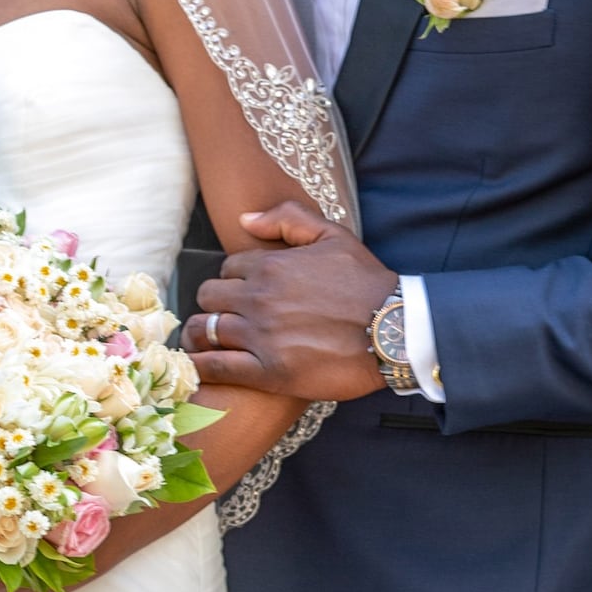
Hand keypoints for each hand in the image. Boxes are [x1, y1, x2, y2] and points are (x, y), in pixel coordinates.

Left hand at [192, 201, 392, 401]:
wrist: (395, 331)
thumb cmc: (368, 284)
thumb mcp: (334, 235)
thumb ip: (288, 219)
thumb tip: (244, 219)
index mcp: (270, 266)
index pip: (227, 269)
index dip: (233, 280)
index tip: (243, 293)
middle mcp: (258, 299)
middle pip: (208, 297)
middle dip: (214, 305)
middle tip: (225, 317)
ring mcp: (260, 336)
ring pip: (204, 330)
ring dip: (201, 335)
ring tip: (206, 342)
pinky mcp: (267, 372)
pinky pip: (215, 367)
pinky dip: (200, 367)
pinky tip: (196, 369)